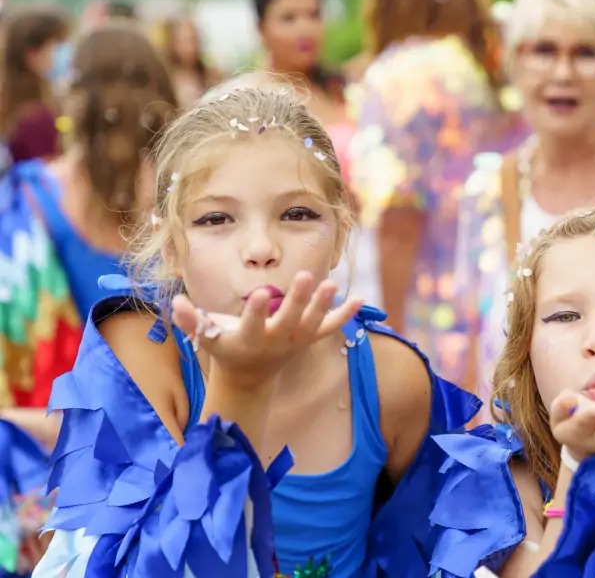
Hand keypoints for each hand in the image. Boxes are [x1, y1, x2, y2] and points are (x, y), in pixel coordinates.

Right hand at [171, 272, 362, 389]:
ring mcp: (296, 341)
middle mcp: (275, 341)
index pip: (253, 324)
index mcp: (249, 339)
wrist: (250, 377)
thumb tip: (175, 302)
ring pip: (313, 323)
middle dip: (298, 299)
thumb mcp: (206, 338)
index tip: (262, 292)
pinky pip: (331, 328)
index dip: (257, 310)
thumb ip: (191, 321)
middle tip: (306, 276)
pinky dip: (345, 315)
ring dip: (324, 304)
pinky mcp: (309, 339)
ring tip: (332, 284)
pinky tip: (361, 298)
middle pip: (289, 319)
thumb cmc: (225, 348)